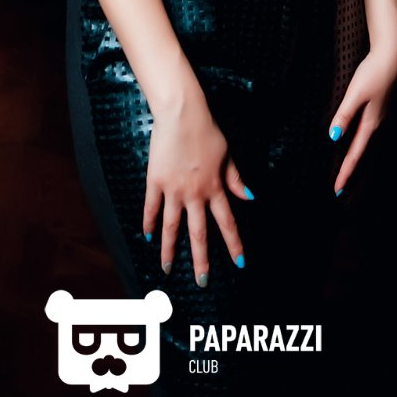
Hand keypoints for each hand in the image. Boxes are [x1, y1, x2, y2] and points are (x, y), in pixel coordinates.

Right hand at [143, 99, 249, 285]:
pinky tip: (147, 236)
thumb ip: (235, 178)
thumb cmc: (206, 130)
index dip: (234, 244)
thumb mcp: (227, 154)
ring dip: (171, 250)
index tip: (240, 264)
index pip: (227, 222)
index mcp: (215, 187)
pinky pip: (151, 207)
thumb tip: (249, 197)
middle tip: (202, 282)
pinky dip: (149, 222)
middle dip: (202, 260)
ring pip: (172, 227)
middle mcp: (195, 194)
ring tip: (168, 269)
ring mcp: (174, 190)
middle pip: (199, 233)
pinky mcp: (156, 181)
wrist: (182, 115)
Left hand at [328, 41, 396, 193]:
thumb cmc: (374, 72)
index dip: (345, 171)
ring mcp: (381, 114)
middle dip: (351, 168)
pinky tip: (359, 138)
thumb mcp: (355, 93)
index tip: (337, 189)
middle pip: (362, 151)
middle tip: (341, 185)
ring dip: (356, 156)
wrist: (394, 55)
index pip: (354, 153)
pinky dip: (361, 141)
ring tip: (348, 168)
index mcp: (371, 123)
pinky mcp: (381, 105)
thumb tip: (333, 137)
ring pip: (366, 141)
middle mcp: (377, 122)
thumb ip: (345, 114)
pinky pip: (369, 130)